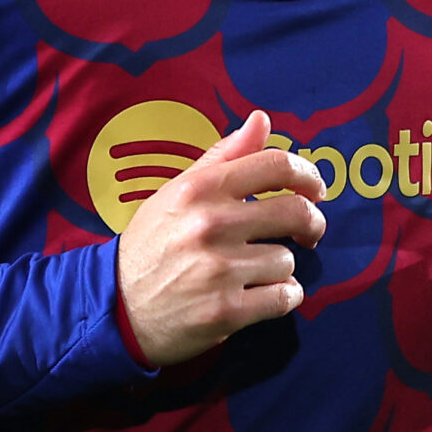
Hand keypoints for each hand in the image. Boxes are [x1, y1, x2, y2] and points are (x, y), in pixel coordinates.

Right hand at [116, 110, 327, 366]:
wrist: (117, 308)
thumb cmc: (152, 244)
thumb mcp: (177, 191)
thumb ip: (223, 156)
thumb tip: (261, 120)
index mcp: (201, 189)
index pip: (276, 165)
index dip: (308, 175)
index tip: (314, 190)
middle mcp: (211, 225)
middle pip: (296, 211)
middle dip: (312, 223)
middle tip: (308, 232)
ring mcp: (219, 270)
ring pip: (289, 260)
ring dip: (281, 267)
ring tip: (256, 271)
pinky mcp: (226, 312)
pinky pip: (285, 297)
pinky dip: (283, 297)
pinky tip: (263, 295)